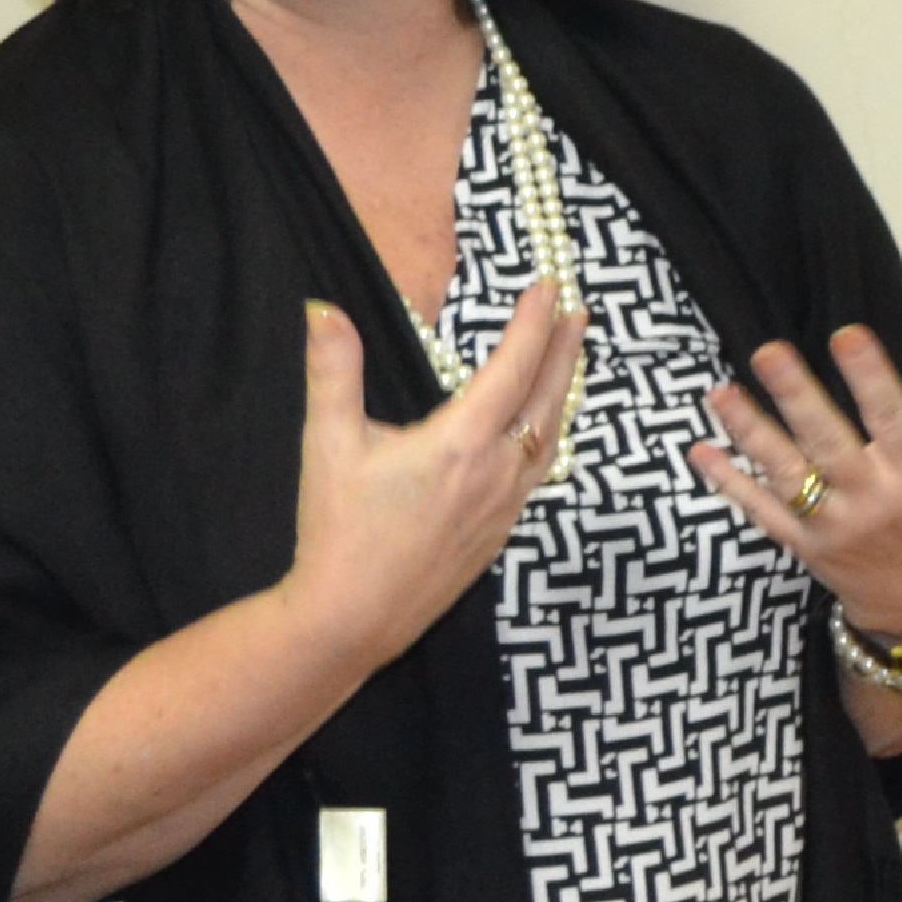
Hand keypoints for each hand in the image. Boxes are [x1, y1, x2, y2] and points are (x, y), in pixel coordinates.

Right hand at [280, 287, 575, 671]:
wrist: (354, 615)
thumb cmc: (339, 530)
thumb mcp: (329, 444)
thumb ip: (334, 372)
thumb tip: (324, 310)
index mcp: (461, 443)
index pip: (512, 368)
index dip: (532, 323)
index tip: (547, 287)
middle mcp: (497, 472)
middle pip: (547, 398)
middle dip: (564, 350)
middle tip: (577, 311)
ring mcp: (506, 504)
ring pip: (551, 435)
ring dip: (562, 392)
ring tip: (571, 360)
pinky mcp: (502, 530)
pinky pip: (539, 468)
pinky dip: (548, 433)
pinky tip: (542, 429)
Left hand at [694, 329, 901, 638]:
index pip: (894, 420)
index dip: (872, 378)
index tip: (848, 335)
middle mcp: (874, 503)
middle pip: (829, 443)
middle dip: (797, 397)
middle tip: (768, 352)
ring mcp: (834, 528)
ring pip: (785, 474)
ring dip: (749, 431)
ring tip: (721, 390)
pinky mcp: (804, 547)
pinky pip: (760, 512)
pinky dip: (727, 483)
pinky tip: (700, 449)